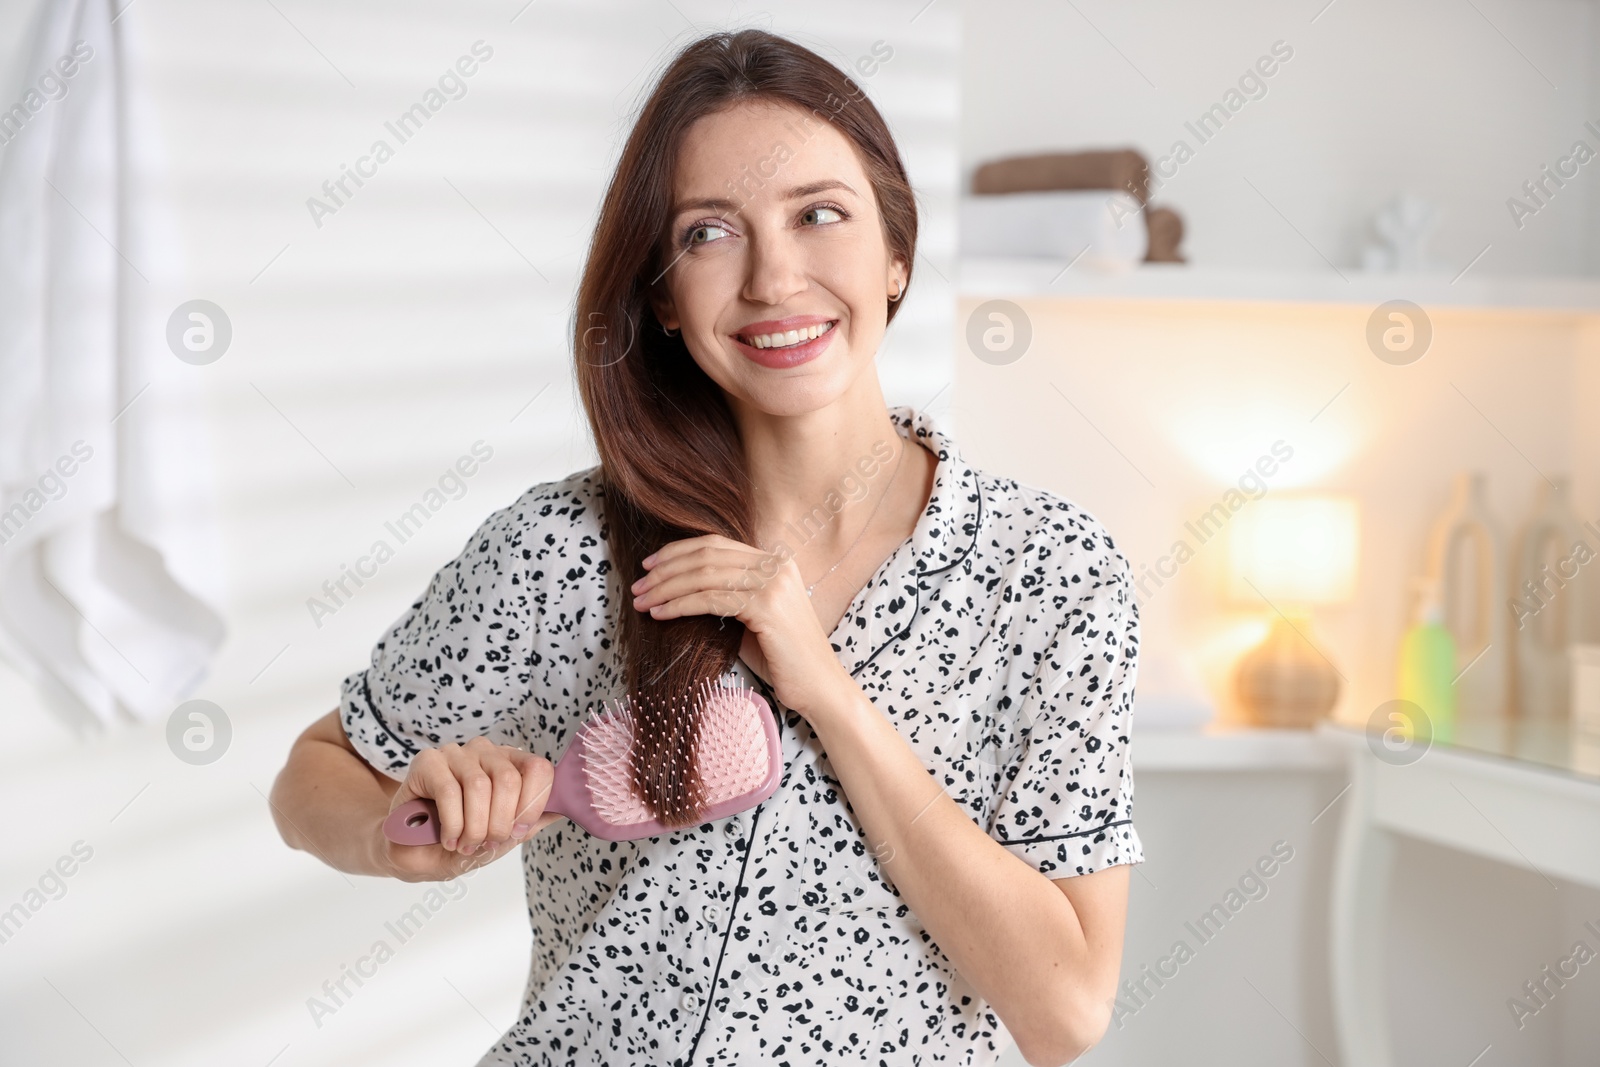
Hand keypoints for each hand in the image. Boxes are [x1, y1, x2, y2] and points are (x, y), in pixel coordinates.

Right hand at [381, 737, 561, 882]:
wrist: (413, 852)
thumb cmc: (461, 839)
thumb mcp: (502, 836)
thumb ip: (530, 822)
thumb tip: (564, 809)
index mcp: (510, 764)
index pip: (539, 769)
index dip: (533, 804)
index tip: (518, 831)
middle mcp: (486, 752)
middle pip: (509, 780)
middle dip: (499, 823)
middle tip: (484, 844)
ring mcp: (456, 753)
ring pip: (479, 786)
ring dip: (474, 827)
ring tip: (464, 844)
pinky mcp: (428, 762)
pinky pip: (449, 791)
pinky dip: (452, 823)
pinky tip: (448, 838)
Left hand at [628, 534, 853, 720]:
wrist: (819, 686)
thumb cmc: (783, 657)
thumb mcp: (750, 617)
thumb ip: (724, 596)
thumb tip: (679, 590)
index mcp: (774, 562)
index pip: (716, 544)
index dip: (678, 552)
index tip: (650, 565)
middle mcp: (776, 565)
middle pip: (706, 555)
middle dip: (665, 569)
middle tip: (638, 585)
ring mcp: (773, 584)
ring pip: (704, 575)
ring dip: (666, 587)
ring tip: (641, 601)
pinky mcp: (766, 607)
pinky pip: (710, 600)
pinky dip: (679, 605)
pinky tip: (660, 614)